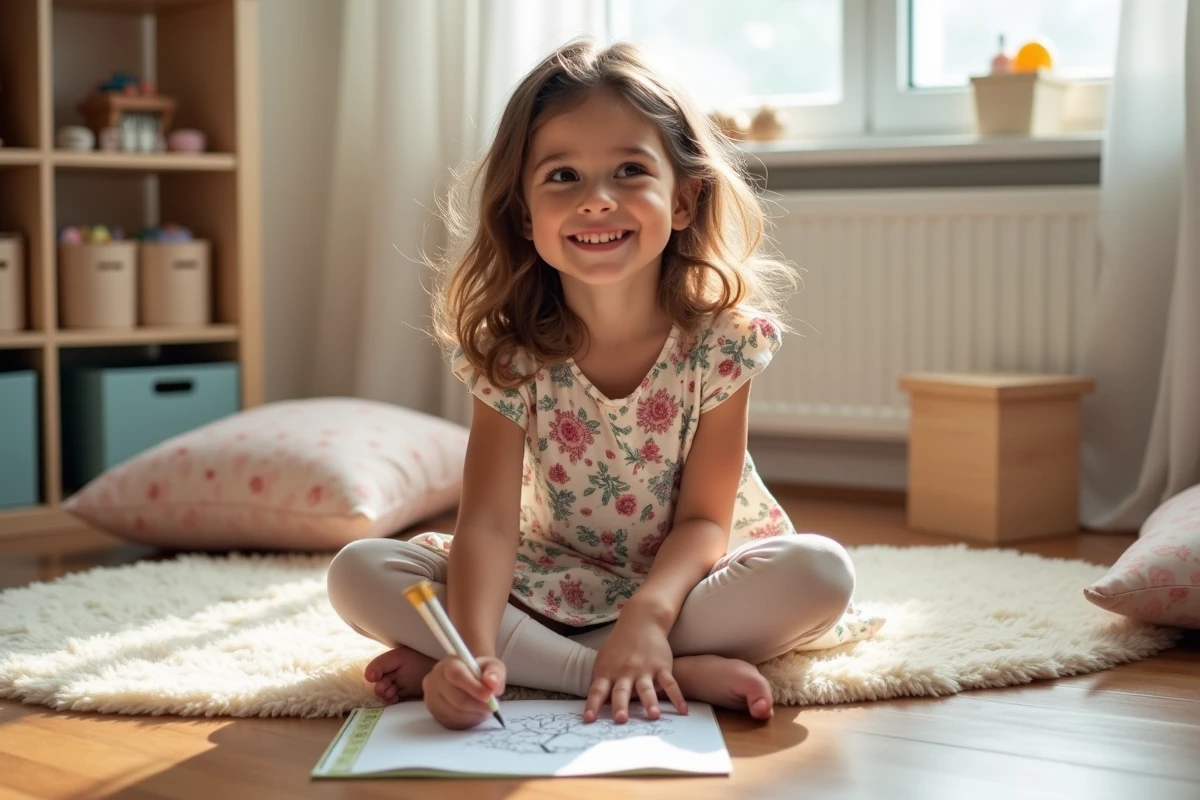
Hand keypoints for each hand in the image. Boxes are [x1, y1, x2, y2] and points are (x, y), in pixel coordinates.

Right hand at [422, 655, 505, 730]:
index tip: (489, 695)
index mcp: (448, 665)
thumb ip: (495, 672)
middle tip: (492, 707)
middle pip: (457, 699)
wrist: (465, 680)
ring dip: (475, 714)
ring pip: (456, 714)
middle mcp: (435, 682)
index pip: (457, 676)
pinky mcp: (435, 715)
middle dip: (478, 705)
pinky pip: (454, 723)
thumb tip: (492, 683)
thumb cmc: (478, 672)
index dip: (474, 687)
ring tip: (484, 708)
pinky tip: (474, 713)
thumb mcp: (490, 665)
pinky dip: (469, 721)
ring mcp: (432, 700)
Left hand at [584, 608, 687, 723]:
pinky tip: (683, 710)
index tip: (588, 720)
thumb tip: (596, 705)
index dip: (592, 705)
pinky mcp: (662, 667)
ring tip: (653, 716)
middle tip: (620, 720)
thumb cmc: (619, 645)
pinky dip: (677, 697)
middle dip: (620, 706)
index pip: (597, 691)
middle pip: (621, 691)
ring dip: (649, 702)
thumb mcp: (603, 660)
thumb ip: (601, 681)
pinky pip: (670, 684)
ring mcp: (645, 669)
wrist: (641, 621)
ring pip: (646, 688)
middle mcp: (625, 672)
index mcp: (608, 671)